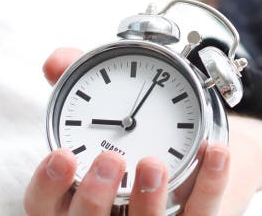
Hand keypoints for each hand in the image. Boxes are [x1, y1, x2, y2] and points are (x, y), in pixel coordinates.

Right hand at [35, 47, 261, 214]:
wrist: (196, 161)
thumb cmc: (140, 140)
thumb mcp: (107, 113)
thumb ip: (81, 87)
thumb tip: (56, 61)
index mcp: (75, 200)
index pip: (45, 208)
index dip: (48, 187)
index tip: (62, 155)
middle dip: (94, 197)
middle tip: (110, 160)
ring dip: (149, 197)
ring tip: (154, 162)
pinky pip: (203, 210)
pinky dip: (212, 180)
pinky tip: (216, 151)